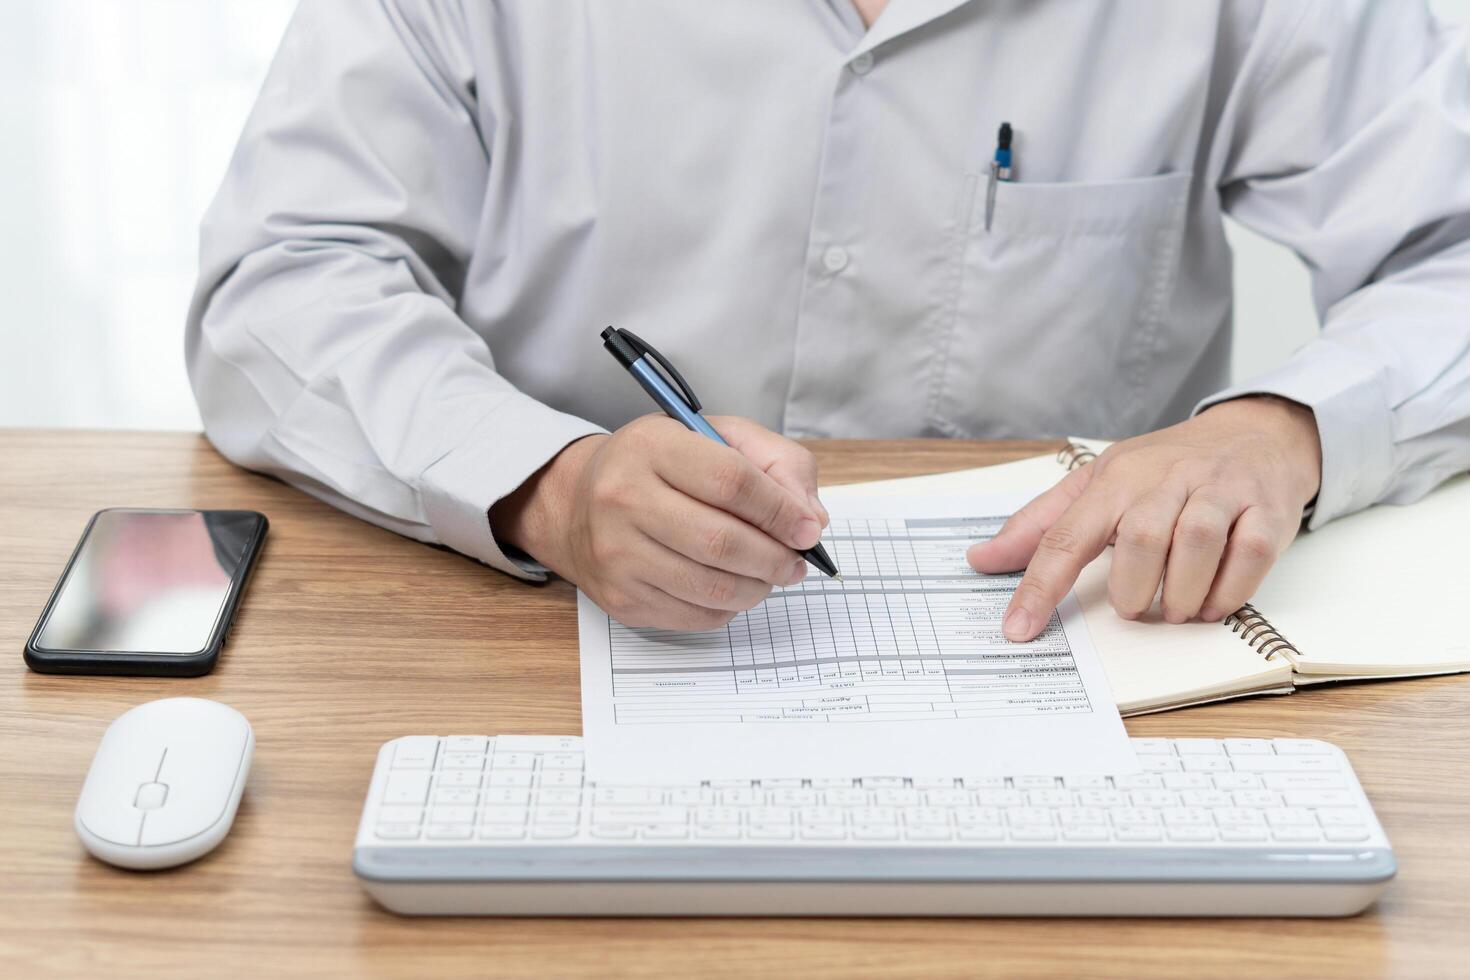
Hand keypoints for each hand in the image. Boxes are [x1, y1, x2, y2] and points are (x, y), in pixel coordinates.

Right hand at [491, 415, 826, 629]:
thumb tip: (811, 519)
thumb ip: (775, 463)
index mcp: (651, 447)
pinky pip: (695, 615)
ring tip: (771, 575)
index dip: (781, 511)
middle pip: (722, 541)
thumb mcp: (716, 437)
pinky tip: (733, 586)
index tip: (808, 529)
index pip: (731, 482)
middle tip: (796, 562)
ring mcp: (617, 554)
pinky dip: (729, 606)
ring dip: (758, 587)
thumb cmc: (659, 466)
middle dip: (775, 558)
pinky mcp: (621, 598)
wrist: (578, 504)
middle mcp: (623, 499)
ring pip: (711, 586)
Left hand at [966, 396, 1321, 640]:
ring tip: (1174, 609)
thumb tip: (980, 558)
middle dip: (1133, 590)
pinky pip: (1250, 554)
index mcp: (1116, 477)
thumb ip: (1040, 525)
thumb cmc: (1165, 468)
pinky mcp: (1268, 508)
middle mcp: (1168, 478)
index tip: (1018, 629)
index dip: (1039, 586)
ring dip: (1181, 595)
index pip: (1066, 534)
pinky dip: (1228, 591)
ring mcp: (1221, 490)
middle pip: (1140, 541)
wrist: (1254, 433)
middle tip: (1135, 607)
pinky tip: (1212, 602)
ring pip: (1196, 545)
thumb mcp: (1098, 483)